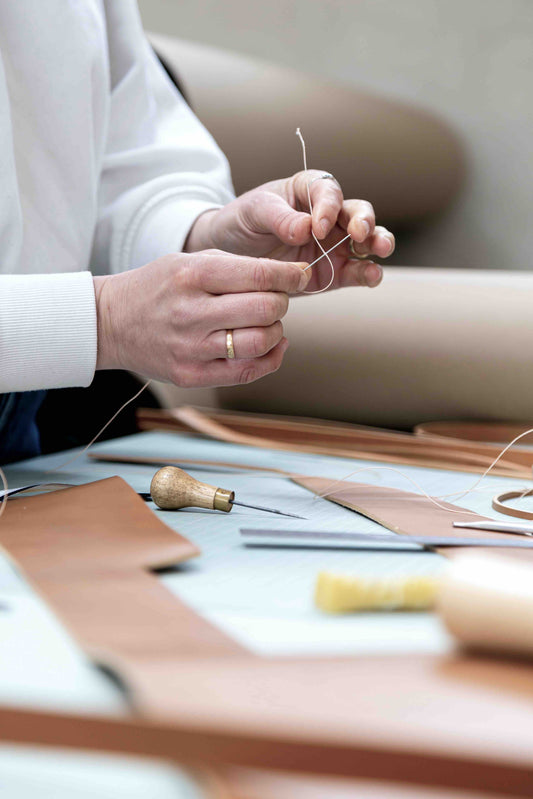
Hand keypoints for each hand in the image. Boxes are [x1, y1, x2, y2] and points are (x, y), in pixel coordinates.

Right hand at [93, 251, 308, 386]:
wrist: (111, 322)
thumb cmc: (158, 287)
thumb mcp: (189, 261)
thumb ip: (237, 266)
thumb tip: (290, 276)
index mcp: (192, 275)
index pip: (260, 275)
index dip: (291, 276)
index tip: (301, 275)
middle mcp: (191, 313)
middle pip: (266, 309)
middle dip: (281, 302)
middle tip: (276, 299)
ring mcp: (191, 348)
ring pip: (260, 342)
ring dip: (276, 331)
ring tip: (267, 323)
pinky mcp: (191, 375)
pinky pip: (246, 372)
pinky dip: (270, 359)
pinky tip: (271, 346)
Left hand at [185, 171, 394, 292]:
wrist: (230, 254)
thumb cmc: (242, 222)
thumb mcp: (254, 212)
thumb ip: (280, 217)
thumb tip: (306, 228)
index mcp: (308, 190)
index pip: (328, 191)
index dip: (328, 207)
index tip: (318, 226)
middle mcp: (328, 215)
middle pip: (357, 212)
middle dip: (364, 220)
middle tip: (360, 233)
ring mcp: (334, 245)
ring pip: (365, 241)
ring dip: (377, 243)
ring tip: (380, 250)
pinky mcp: (333, 272)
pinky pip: (355, 272)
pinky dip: (367, 274)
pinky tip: (372, 276)